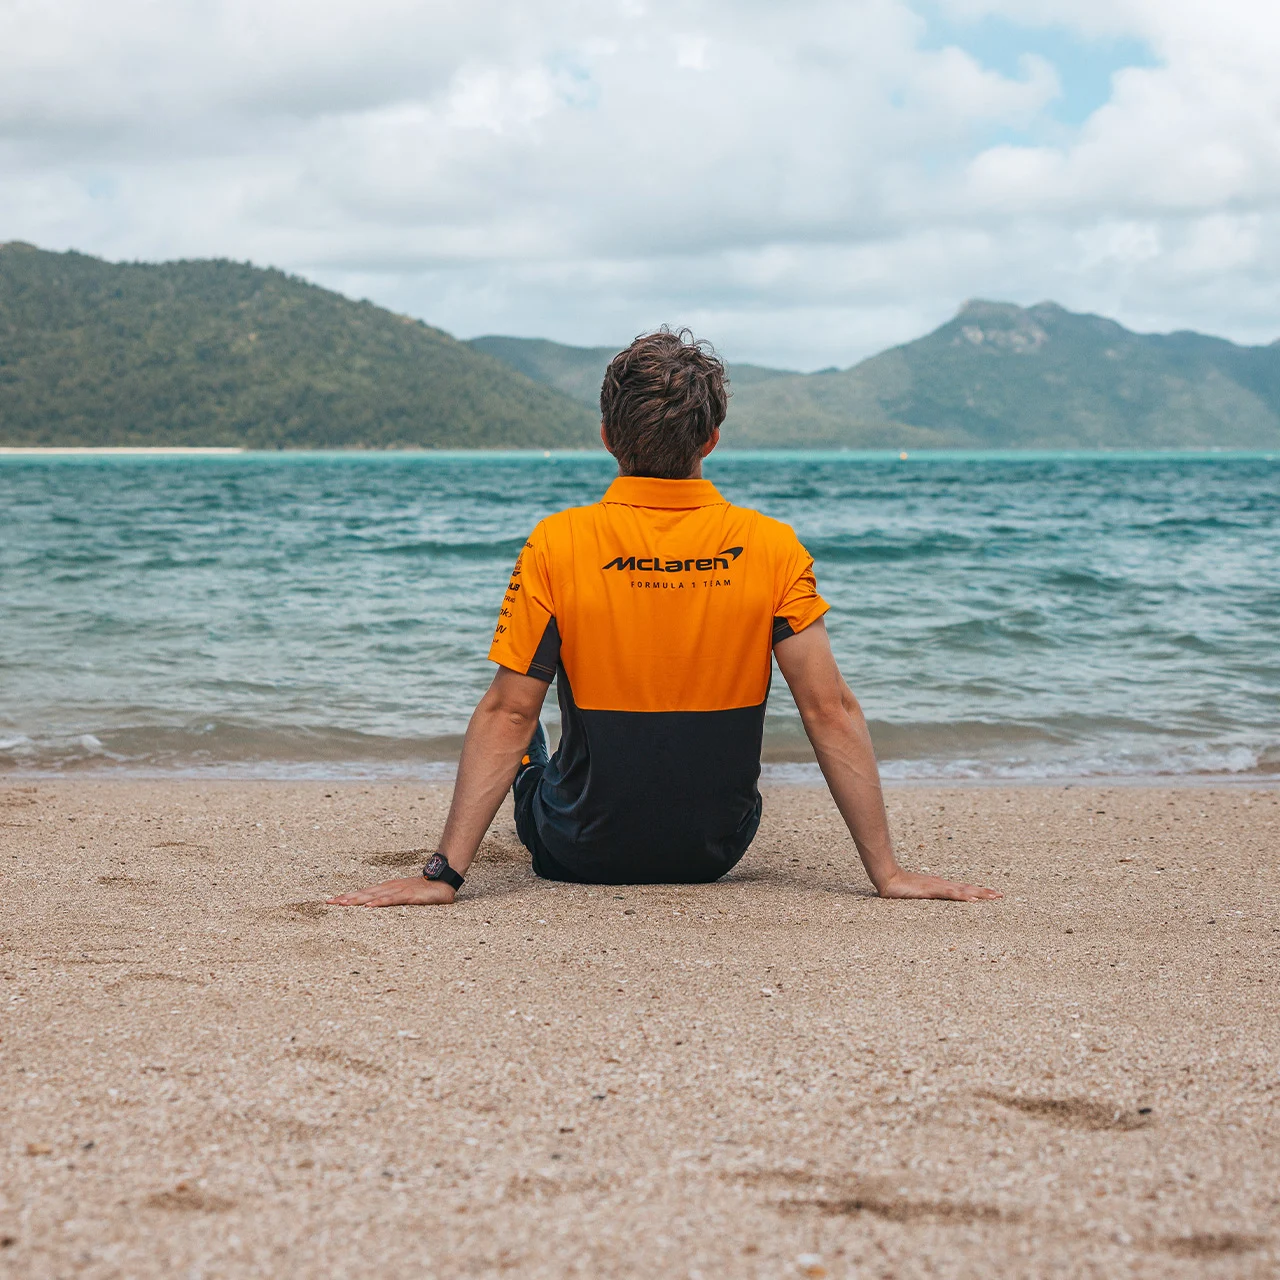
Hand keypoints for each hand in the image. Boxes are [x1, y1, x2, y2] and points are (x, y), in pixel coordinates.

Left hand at [326, 877, 456, 907]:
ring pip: (374, 895)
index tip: (331, 901)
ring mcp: (399, 890)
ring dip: (358, 900)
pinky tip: (369, 906)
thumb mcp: (404, 895)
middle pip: (364, 893)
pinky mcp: (409, 896)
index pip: (364, 893)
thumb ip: (392, 900)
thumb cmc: (424, 890)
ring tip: (343, 904)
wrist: (443, 880)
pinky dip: (379, 902)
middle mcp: (390, 887)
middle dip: (346, 898)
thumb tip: (376, 905)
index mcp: (387, 888)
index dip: (348, 897)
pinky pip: (392, 900)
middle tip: (329, 902)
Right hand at [876, 868, 1001, 901]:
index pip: (964, 889)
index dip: (979, 891)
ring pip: (963, 890)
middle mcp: (942, 885)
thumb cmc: (901, 887)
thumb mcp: (919, 893)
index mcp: (941, 886)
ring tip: (993, 897)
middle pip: (967, 888)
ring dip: (978, 893)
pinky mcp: (930, 890)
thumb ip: (929, 894)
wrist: (888, 878)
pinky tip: (971, 899)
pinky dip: (962, 896)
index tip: (993, 894)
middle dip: (985, 892)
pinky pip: (949, 893)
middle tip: (1001, 895)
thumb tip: (937, 896)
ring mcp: (937, 886)